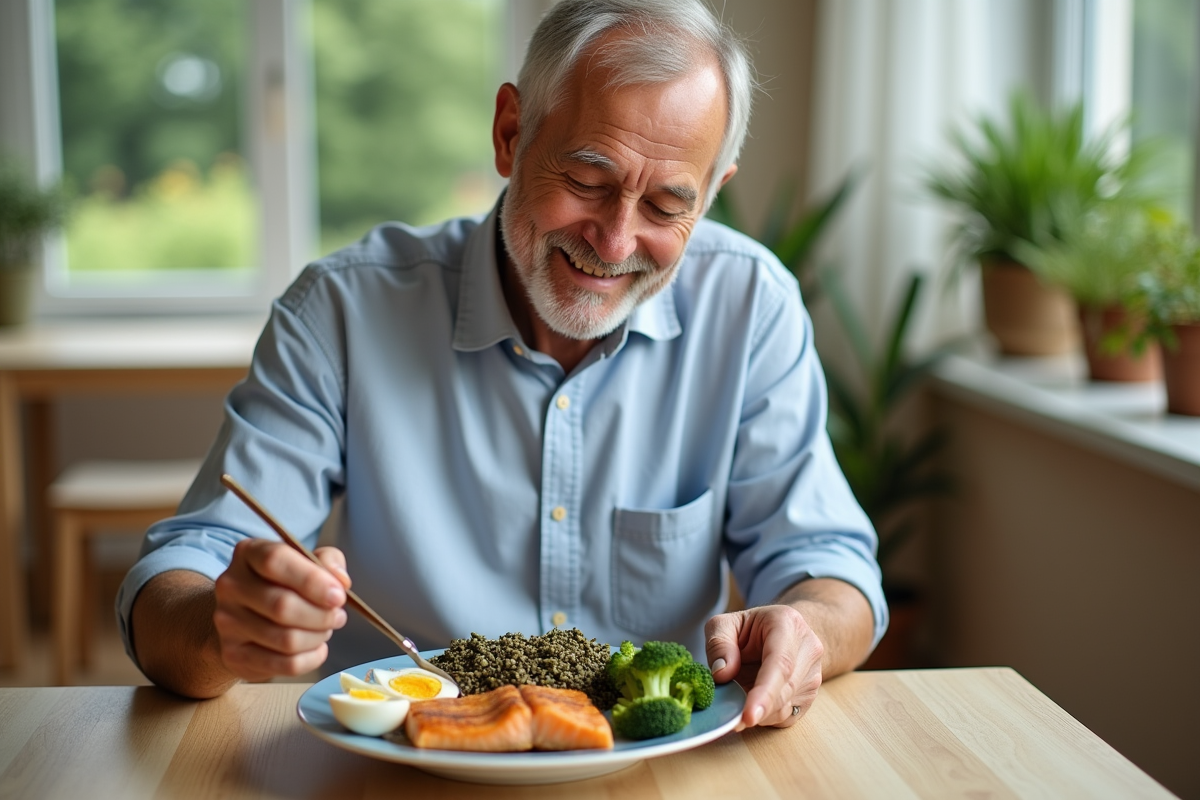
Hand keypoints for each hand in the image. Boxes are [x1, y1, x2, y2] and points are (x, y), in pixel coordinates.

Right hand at [212, 539, 350, 681]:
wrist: (245, 616)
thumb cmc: (283, 583)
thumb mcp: (307, 561)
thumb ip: (328, 562)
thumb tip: (340, 582)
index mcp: (248, 553)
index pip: (275, 561)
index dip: (312, 580)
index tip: (338, 595)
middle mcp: (231, 585)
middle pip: (282, 606)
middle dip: (321, 615)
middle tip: (338, 616)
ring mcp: (227, 622)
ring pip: (286, 639)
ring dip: (317, 637)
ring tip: (326, 630)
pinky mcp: (233, 654)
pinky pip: (284, 665)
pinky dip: (311, 659)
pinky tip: (316, 648)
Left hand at [704, 604, 823, 729]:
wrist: (785, 632)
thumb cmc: (752, 628)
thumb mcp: (725, 624)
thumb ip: (718, 644)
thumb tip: (721, 674)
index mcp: (787, 626)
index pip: (780, 664)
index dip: (765, 693)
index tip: (748, 715)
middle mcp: (808, 650)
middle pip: (785, 690)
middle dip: (756, 709)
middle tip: (730, 720)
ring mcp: (813, 675)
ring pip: (785, 708)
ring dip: (758, 713)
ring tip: (738, 698)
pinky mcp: (809, 697)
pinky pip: (786, 717)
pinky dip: (765, 717)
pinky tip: (754, 701)